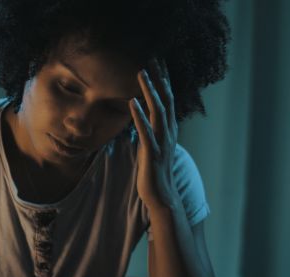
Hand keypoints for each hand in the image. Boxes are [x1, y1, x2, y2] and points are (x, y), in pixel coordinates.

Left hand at [128, 58, 179, 210]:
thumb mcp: (152, 147)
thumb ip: (150, 131)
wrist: (163, 197)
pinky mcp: (152, 153)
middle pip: (165, 99)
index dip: (163, 80)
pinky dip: (139, 115)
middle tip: (152, 57)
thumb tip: (141, 118)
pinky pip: (145, 131)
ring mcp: (161, 142)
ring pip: (158, 111)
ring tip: (141, 73)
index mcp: (168, 129)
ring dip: (149, 91)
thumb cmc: (154, 172)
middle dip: (159, 78)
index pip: (167, 99)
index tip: (157, 61)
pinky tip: (131, 102)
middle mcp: (168, 132)